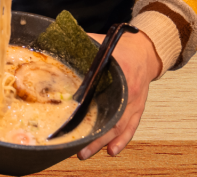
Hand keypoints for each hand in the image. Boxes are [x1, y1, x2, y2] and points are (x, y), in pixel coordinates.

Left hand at [77, 30, 161, 159]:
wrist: (144, 52)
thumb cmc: (118, 48)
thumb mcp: (99, 43)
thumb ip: (79, 46)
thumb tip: (52, 44)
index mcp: (118, 72)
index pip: (100, 91)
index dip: (88, 107)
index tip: (73, 119)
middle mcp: (127, 91)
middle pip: (110, 116)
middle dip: (93, 135)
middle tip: (76, 147)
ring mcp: (134, 102)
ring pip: (119, 126)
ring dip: (103, 142)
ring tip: (86, 153)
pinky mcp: (137, 108)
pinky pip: (131, 127)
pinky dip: (122, 140)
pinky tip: (112, 150)